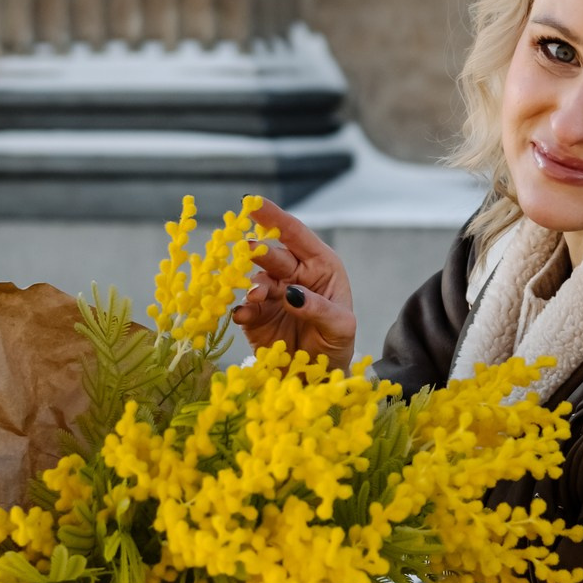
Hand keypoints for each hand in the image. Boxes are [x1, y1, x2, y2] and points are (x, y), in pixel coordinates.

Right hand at [234, 197, 356, 369]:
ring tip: (257, 295)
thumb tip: (292, 293)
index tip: (252, 202)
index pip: (296, 234)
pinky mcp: (254, 317)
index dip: (274, 217)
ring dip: (253, 284)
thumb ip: (319, 308)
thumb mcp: (341, 327)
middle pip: (272, 254)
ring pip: (255, 279)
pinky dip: (242, 309)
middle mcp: (293, 274)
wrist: (318, 379)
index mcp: (320, 265)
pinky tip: (244, 315)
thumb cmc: (336, 343)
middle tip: (249, 250)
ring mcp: (272, 294)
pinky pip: (243, 308)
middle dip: (259, 250)